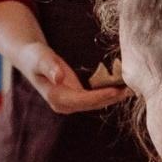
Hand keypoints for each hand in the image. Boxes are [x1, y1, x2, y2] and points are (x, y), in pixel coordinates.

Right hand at [16, 42, 131, 115]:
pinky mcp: (77, 98)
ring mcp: (71, 103)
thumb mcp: (40, 57)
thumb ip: (50, 67)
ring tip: (131, 88)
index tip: (116, 90)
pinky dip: (108, 93)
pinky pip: (95, 98)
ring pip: (96, 103)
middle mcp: (64, 105)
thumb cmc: (34, 56)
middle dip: (111, 98)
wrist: (30, 58)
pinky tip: (122, 86)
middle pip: (93, 105)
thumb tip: (59, 78)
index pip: (82, 100)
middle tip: (130, 89)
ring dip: (113, 97)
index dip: (100, 96)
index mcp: (56, 98)